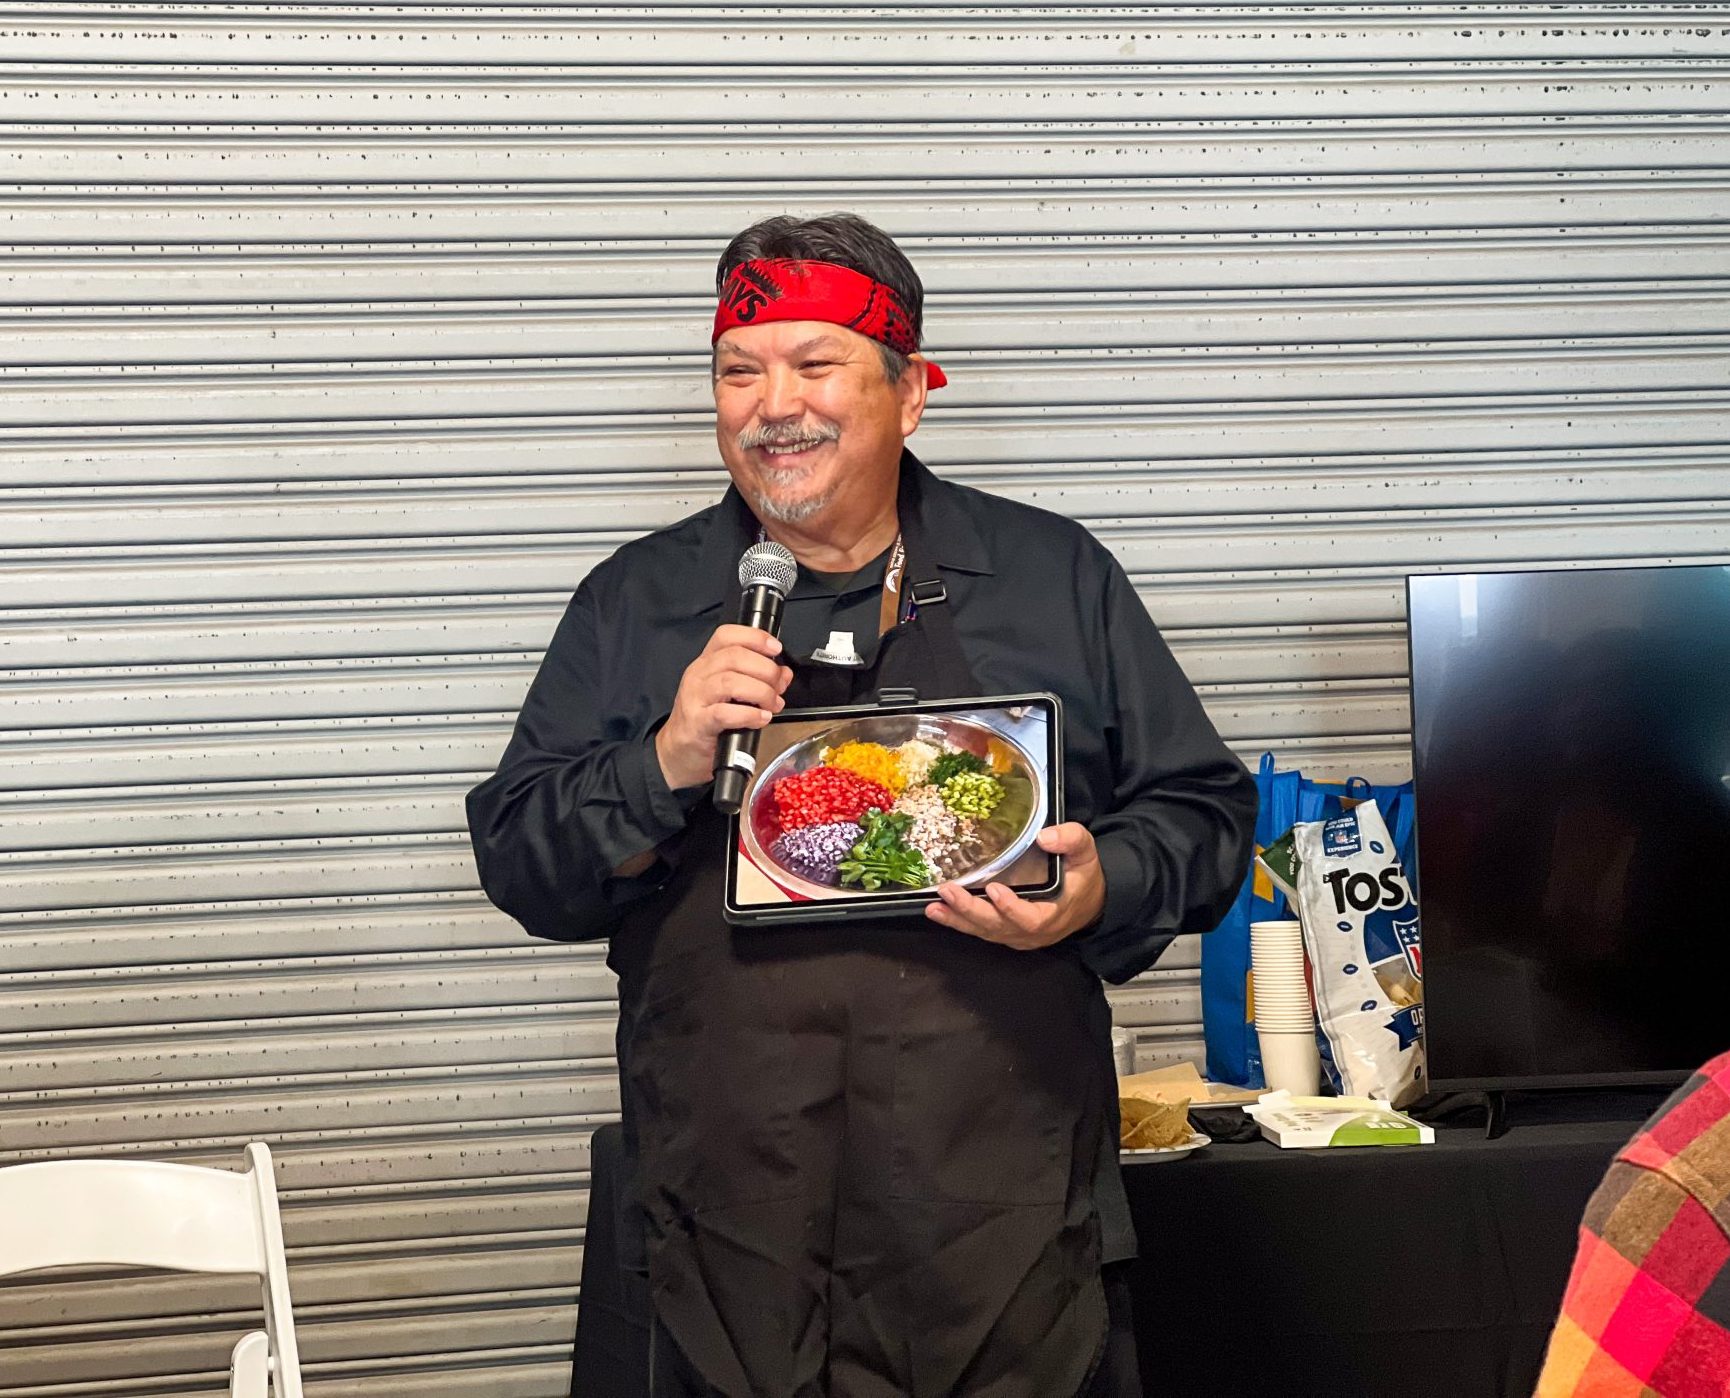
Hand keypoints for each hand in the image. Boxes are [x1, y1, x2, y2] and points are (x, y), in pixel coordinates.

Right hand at [655, 625, 793, 790]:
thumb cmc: (706, 720)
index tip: (775, 648)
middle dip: (766, 670)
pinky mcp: (697, 723)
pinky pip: (724, 713)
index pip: (726, 635)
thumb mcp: (731, 695)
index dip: (754, 637)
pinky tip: (761, 718)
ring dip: (761, 692)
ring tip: (772, 705)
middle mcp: (698, 675)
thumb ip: (757, 680)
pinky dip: (749, 714)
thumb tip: (783, 674)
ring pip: (731, 681)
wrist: (679, 752)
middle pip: (735, 656)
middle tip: (779, 687)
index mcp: (706, 663)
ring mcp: (695, 698)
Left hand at [924, 822, 1105, 949]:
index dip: (1011, 908)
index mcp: (1054, 914)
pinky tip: (938, 911)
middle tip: (948, 893)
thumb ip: (1071, 840)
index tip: (994, 889)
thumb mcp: (1085, 852)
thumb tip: (1045, 836)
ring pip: (985, 932)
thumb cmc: (1083, 876)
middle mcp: (1033, 931)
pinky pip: (981, 931)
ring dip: (958, 919)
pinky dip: (959, 922)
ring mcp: (1017, 935)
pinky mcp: (1006, 933)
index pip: (1031, 919)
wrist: (1088, 903)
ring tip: (934, 906)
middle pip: (999, 927)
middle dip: (972, 911)